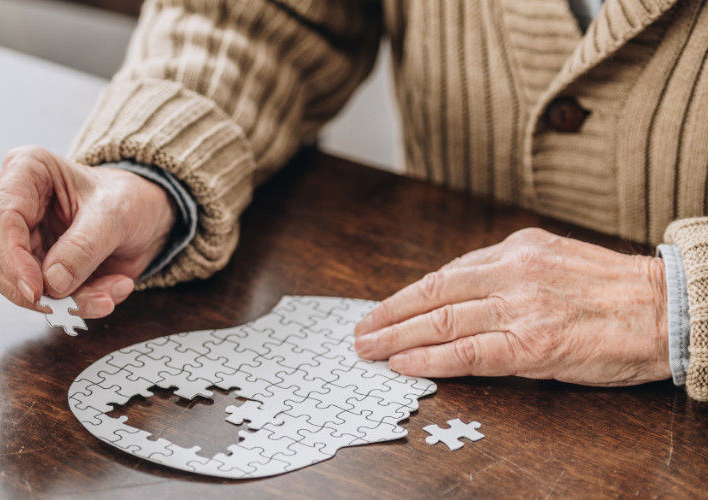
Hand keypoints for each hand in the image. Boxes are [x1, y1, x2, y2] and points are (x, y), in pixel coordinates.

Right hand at [0, 146, 175, 317]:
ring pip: (15, 284)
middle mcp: (11, 202)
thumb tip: (52, 281)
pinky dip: (75, 304)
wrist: (144, 215)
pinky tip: (109, 292)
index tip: (36, 291)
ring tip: (106, 296)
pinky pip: (42, 297)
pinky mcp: (31, 266)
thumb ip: (84, 246)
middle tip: (66, 307)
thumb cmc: (127, 198)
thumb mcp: (115, 214)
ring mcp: (18, 237)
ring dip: (62, 301)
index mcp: (25, 170)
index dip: (12, 261)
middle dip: (28, 289)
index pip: (0, 220)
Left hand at [354, 228, 670, 385]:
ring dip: (397, 337)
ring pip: (441, 321)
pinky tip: (404, 364)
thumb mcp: (555, 259)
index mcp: (516, 249)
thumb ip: (508, 271)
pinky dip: (429, 359)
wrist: (668, 309)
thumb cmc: (615, 291)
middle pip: (432, 294)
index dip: (407, 295)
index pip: (445, 274)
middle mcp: (512, 272)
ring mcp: (520, 308)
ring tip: (369, 349)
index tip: (382, 308)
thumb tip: (459, 289)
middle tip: (360, 331)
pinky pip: (468, 353)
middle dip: (388, 314)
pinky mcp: (532, 344)